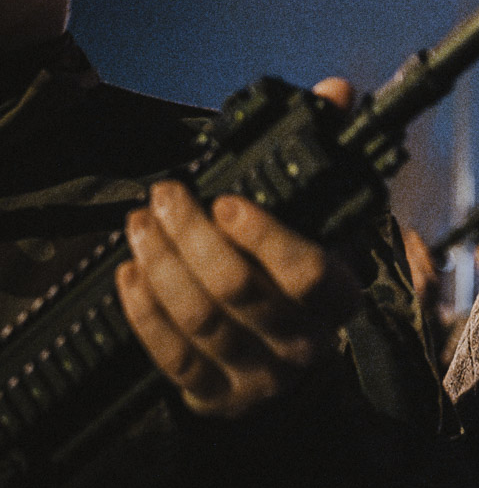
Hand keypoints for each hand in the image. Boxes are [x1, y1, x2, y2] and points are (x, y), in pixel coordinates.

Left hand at [115, 78, 364, 419]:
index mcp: (339, 297)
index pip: (309, 272)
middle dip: (191, 236)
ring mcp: (260, 375)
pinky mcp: (217, 397)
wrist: (286, 368)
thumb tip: (336, 90)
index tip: (225, 200)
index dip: (264, 235)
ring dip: (161, 264)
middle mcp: (305, 343)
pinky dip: (144, 310)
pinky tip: (129, 274)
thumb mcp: (321, 220)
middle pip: (240, 289)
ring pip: (201, 318)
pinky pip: (172, 355)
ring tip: (139, 224)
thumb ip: (325, 153)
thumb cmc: (298, 278)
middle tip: (165, 196)